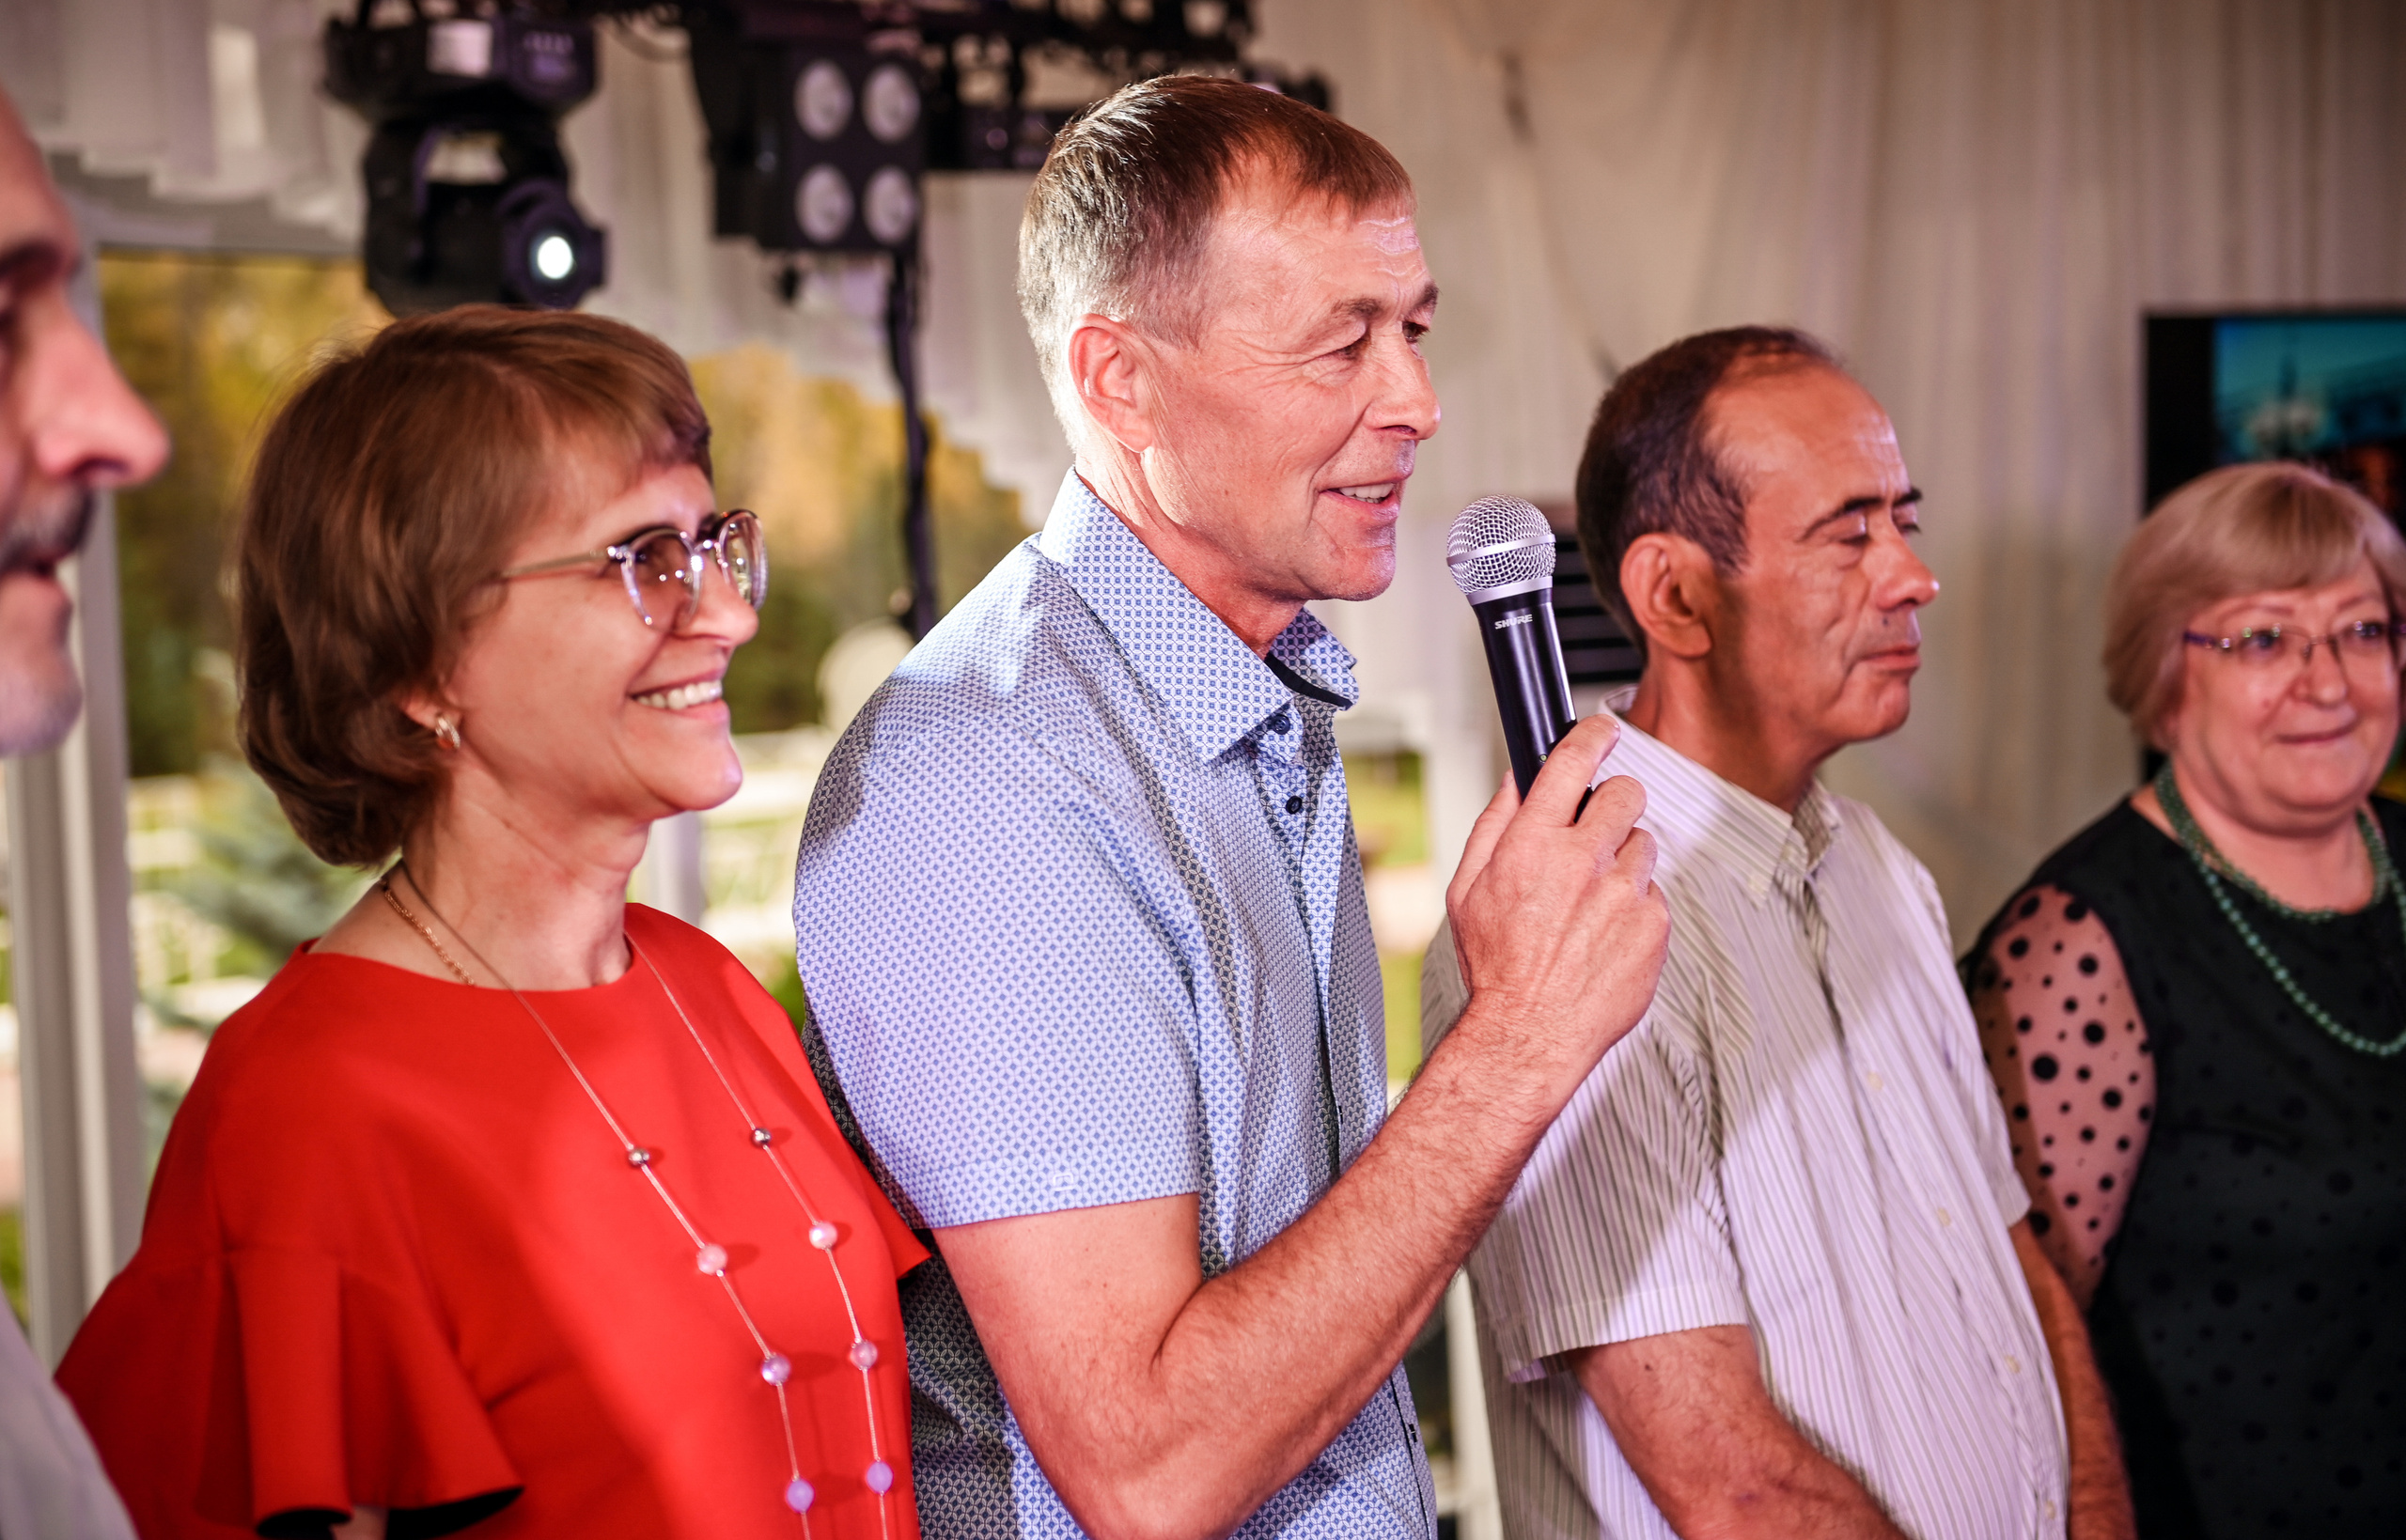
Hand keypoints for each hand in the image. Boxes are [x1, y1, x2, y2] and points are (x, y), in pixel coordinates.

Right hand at [1443, 714, 1667, 1105]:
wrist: (1531, 1032)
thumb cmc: (1496, 967)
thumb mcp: (1467, 889)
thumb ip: (1493, 826)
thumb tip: (1514, 782)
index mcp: (1533, 844)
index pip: (1572, 763)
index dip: (1592, 736)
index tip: (1602, 730)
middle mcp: (1583, 862)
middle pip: (1625, 794)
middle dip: (1613, 803)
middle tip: (1597, 831)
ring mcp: (1625, 894)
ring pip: (1645, 845)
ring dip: (1624, 861)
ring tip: (1593, 901)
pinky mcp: (1654, 926)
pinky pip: (1655, 896)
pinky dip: (1635, 908)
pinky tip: (1605, 935)